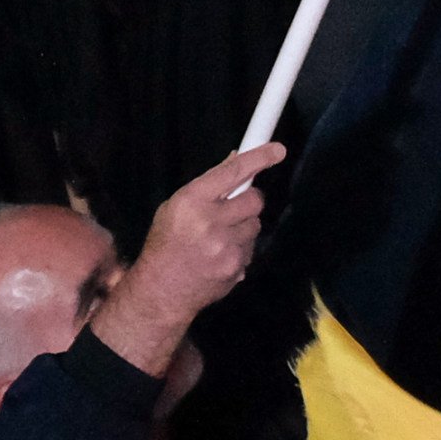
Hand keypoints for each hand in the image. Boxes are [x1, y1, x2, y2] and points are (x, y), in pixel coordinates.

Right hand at [93, 144, 283, 378]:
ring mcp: (227, 248)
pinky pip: (251, 249)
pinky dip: (240, 248)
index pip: (233, 172)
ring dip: (244, 226)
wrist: (163, 290)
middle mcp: (211, 222)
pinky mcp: (237, 267)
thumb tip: (237, 161)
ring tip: (219, 237)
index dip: (258, 158)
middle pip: (255, 200)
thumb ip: (208, 186)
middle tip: (233, 207)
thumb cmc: (166, 242)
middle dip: (249, 200)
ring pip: (256, 225)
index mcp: (192, 200)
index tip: (278, 150)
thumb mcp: (175, 206)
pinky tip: (219, 256)